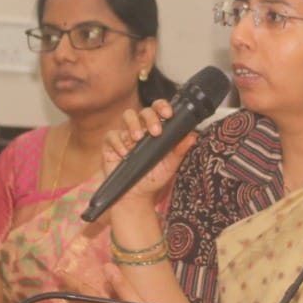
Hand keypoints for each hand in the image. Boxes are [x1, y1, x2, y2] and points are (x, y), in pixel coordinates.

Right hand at [100, 99, 194, 214]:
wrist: (137, 196)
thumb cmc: (153, 178)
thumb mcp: (169, 166)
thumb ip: (179, 151)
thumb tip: (192, 136)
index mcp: (155, 130)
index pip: (158, 110)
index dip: (162, 107)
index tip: (168, 114)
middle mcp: (140, 129)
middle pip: (143, 111)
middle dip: (150, 118)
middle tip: (155, 132)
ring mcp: (125, 135)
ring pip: (127, 116)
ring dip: (133, 124)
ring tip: (138, 139)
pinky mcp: (110, 145)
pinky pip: (111, 135)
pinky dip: (117, 142)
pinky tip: (124, 154)